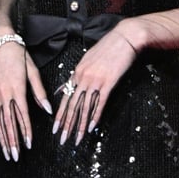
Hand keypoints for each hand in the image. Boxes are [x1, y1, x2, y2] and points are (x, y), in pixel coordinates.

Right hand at [0, 29, 50, 161]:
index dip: (26, 132)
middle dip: (13, 142)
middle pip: (8, 123)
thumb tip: (48, 109)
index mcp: (17, 89)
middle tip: (16, 157)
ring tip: (6, 153)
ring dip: (2, 139)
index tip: (29, 145)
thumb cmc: (17, 54)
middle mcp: (4, 94)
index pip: (22, 116)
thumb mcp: (32, 70)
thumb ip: (39, 91)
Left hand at [52, 24, 138, 145]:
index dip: (60, 114)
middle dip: (66, 124)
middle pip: (72, 105)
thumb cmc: (107, 48)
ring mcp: (95, 81)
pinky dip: (95, 116)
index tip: (55, 127)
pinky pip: (99, 103)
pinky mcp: (108, 83)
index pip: (66, 97)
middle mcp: (83, 78)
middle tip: (61, 139)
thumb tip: (65, 87)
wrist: (124, 38)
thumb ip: (76, 74)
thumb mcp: (87, 59)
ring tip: (76, 139)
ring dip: (80, 126)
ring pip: (84, 108)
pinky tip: (92, 128)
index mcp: (77, 72)